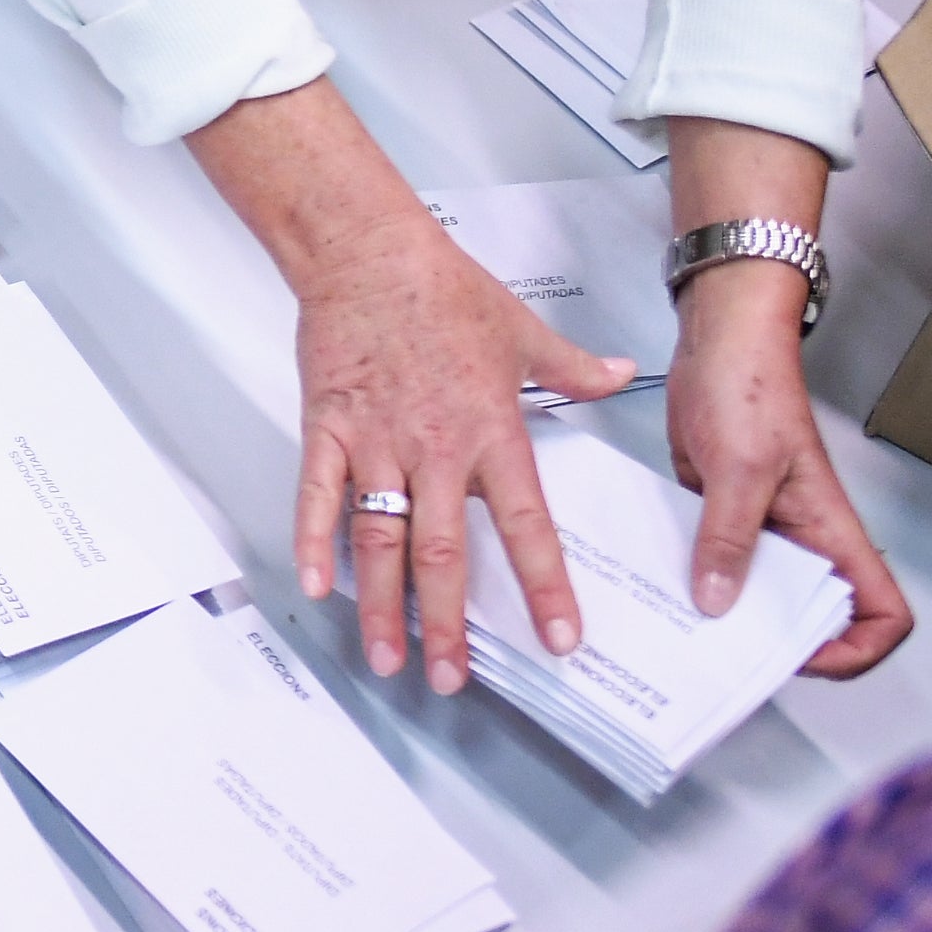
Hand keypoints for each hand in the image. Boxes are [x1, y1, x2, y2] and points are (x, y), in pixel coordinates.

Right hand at [190, 82, 630, 688]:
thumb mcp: (522, 330)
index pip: (525, 525)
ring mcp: (375, 443)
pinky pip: (318, 496)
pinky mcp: (326, 430)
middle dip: (447, 624)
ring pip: (380, 540)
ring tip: (387, 658)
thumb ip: (572, 369)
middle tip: (450, 680)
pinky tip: (315, 586)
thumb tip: (618, 378)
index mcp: (490, 432)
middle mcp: (435, 449)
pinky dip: (313, 541)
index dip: (543, 587)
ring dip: (383, 605)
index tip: (557, 639)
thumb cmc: (442, 288)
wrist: (366, 252)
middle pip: (444, 554)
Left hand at [665, 118, 908, 675]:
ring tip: (677, 638)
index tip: (801, 653)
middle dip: (779, 645)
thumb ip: (728, 537)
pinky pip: (714, 561)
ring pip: (758, 592)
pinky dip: (692, 580)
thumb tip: (719, 603)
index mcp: (832, 529)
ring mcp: (762, 526)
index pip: (880, 610)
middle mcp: (803, 536)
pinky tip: (653, 590)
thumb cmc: (748, 388)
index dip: (855, 646)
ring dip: (727, 615)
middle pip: (816, 614)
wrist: (718, 339)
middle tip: (721, 659)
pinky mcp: (721, 512)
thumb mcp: (740, 467)